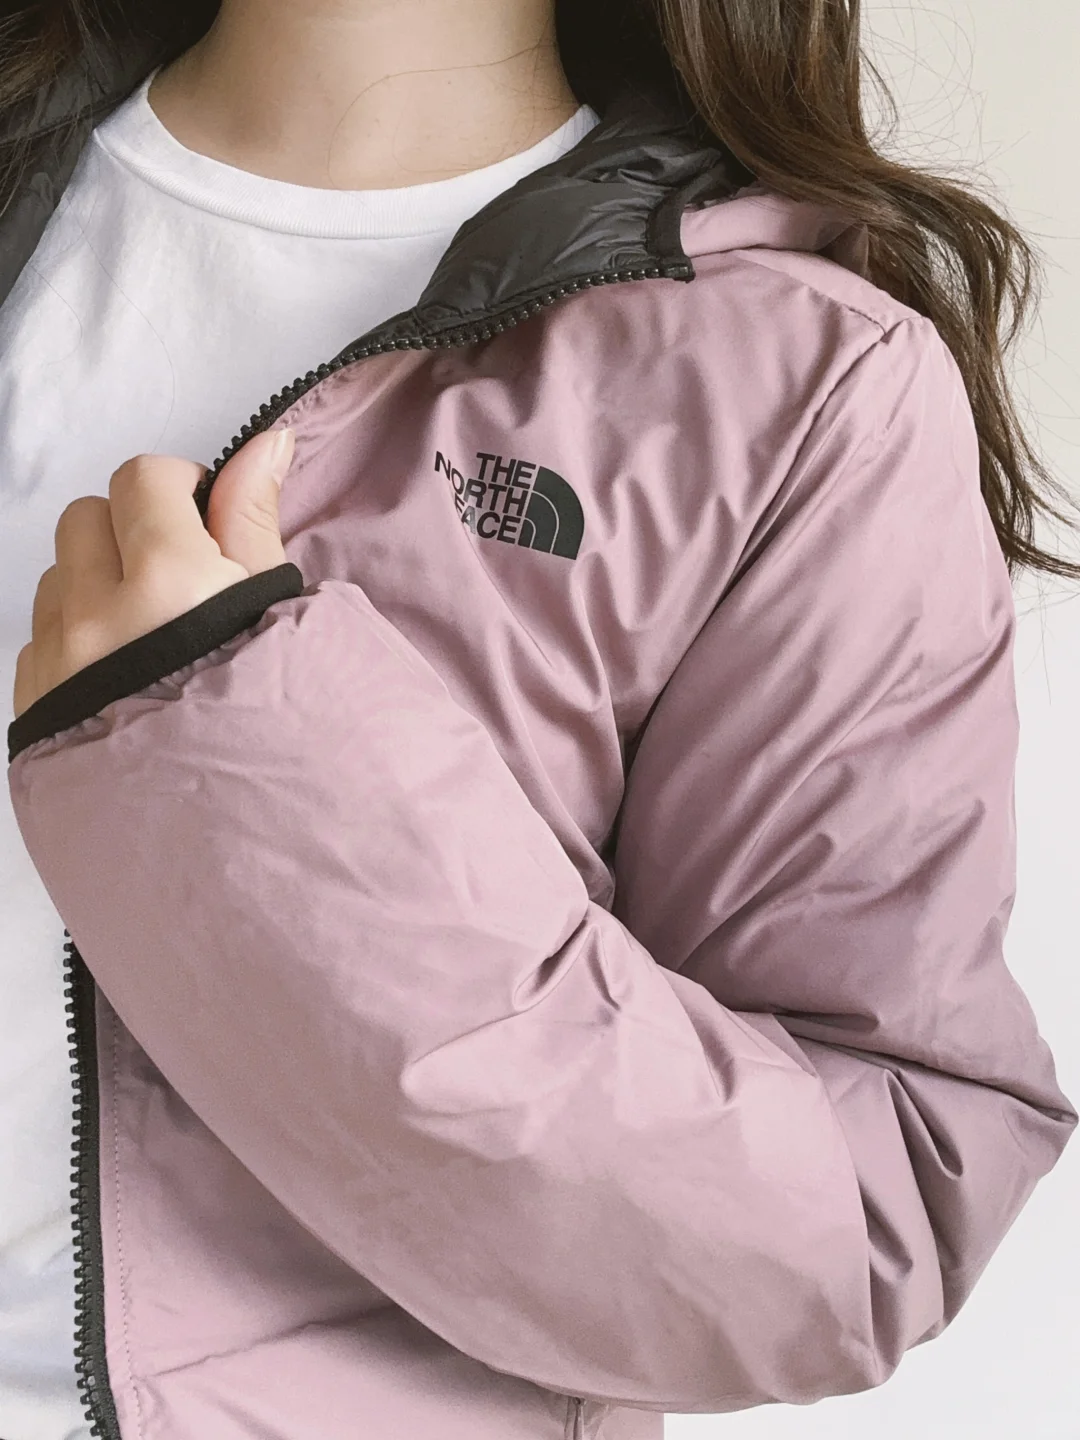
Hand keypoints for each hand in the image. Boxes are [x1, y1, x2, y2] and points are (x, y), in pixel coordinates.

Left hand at [13, 427, 295, 719]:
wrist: (238, 846)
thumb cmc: (275, 728)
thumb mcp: (278, 618)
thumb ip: (254, 521)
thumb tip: (267, 443)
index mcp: (170, 582)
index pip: (142, 478)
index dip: (176, 489)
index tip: (201, 520)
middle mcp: (98, 615)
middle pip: (85, 518)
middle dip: (129, 531)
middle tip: (179, 581)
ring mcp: (58, 663)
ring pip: (55, 578)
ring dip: (95, 586)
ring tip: (151, 639)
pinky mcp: (34, 706)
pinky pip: (37, 640)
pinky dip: (73, 641)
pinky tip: (123, 678)